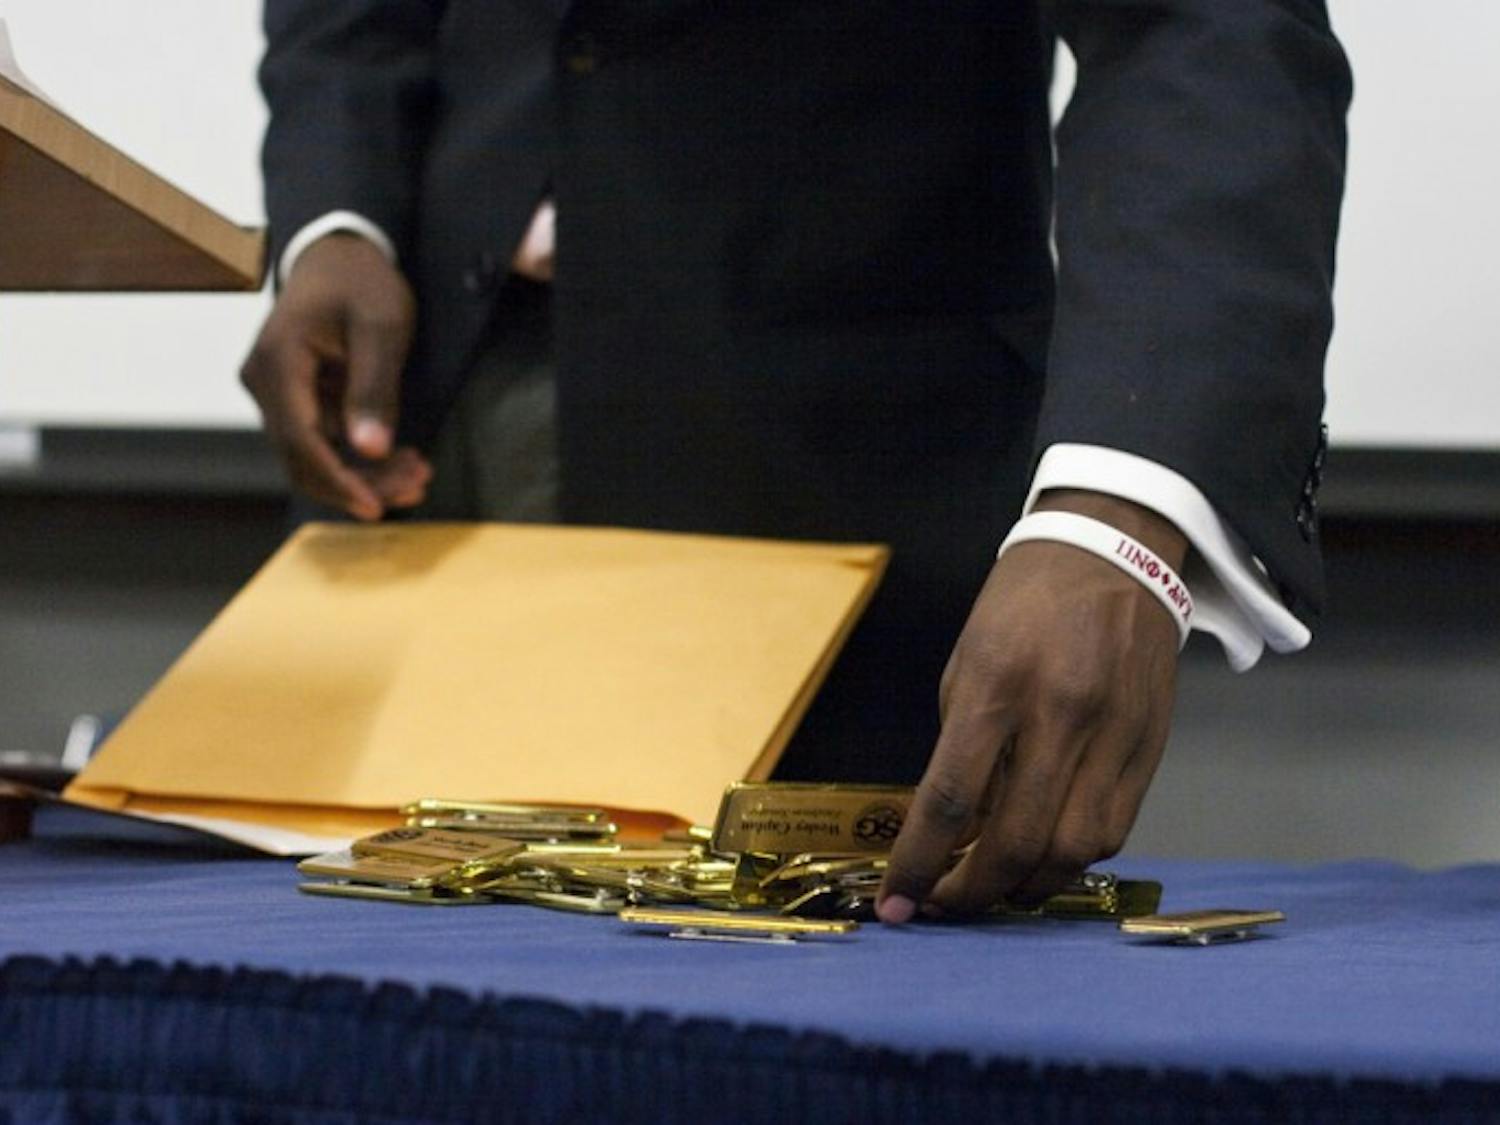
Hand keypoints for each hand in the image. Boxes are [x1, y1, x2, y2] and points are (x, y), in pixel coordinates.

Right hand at [240, 234, 430, 519]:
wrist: (340, 253)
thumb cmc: (360, 281)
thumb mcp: (382, 326)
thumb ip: (374, 387)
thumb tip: (370, 449)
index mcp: (277, 362)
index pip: (300, 440)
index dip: (338, 480)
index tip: (376, 507)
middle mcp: (265, 383)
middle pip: (304, 457)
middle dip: (359, 482)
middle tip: (417, 486)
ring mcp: (276, 393)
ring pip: (314, 456)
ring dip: (364, 474)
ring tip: (418, 475)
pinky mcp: (295, 400)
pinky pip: (322, 441)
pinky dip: (359, 457)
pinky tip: (402, 461)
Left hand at [877, 490, 1185, 921]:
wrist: (1112, 553)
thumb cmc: (1021, 607)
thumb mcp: (967, 663)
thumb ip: (961, 749)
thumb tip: (948, 831)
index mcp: (997, 684)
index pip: (950, 799)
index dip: (918, 864)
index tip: (895, 905)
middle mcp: (1060, 713)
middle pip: (1017, 841)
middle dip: (972, 893)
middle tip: (943, 905)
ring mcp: (1114, 733)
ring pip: (1073, 851)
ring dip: (1026, 888)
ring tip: (993, 890)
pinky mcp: (1152, 747)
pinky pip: (1113, 831)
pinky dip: (1072, 861)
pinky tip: (1044, 861)